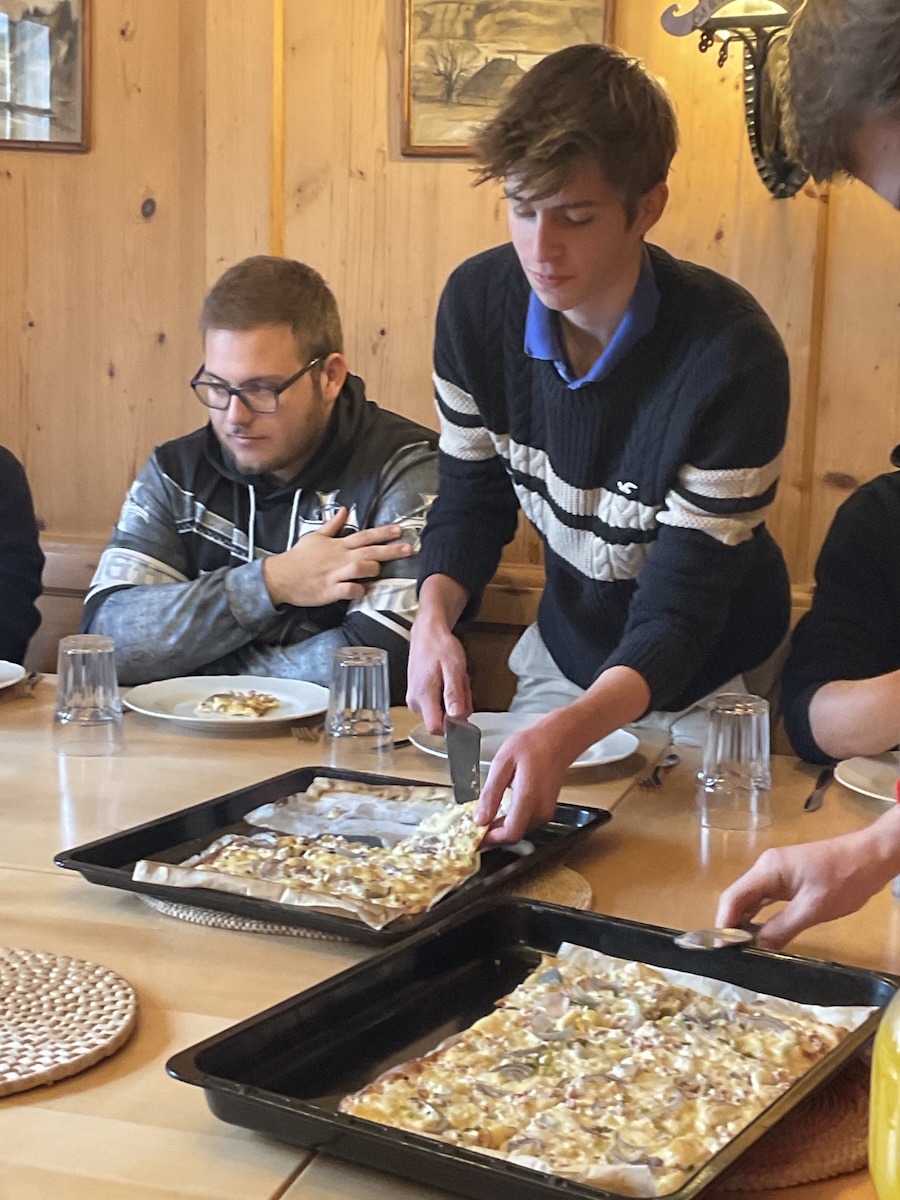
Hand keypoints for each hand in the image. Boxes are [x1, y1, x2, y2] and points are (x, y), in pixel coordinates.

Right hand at [262, 508, 411, 607]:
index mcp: (338, 545)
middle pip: (369, 551)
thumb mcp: (315, 535)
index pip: (364, 535)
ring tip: (380, 570)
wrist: (280, 576)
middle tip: (408, 548)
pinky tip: (361, 591)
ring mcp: (335, 574)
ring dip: (372, 569)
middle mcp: (339, 558)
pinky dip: (357, 591)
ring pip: (360, 569)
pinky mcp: (329, 590)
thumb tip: (344, 509)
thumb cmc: (298, 557)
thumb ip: (333, 524)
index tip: (399, 530)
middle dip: (390, 550)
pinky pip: (348, 590)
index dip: (383, 533)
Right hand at [406, 621, 471, 733]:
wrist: (428, 633)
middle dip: (457, 705)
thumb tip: (457, 717)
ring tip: (453, 678)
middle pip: (443, 720)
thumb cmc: (440, 647)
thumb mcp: (454, 668)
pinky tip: (448, 679)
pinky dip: (447, 694)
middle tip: (460, 684)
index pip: (435, 728)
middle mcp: (415, 701)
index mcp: (423, 696)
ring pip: (442, 711)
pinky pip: (438, 703)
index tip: (462, 708)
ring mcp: (415, 699)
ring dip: (454, 698)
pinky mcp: (417, 696)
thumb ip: (454, 694)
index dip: (453, 724)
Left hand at [475, 713, 574, 844]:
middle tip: (472, 826)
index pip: (510, 833)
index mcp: (529, 798)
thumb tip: (480, 819)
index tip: (474, 835)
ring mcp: (545, 812)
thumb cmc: (532, 746)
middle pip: (513, 835)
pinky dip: (510, 822)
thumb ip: (491, 793)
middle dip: (492, 835)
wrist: (557, 741)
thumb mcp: (502, 763)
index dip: (490, 839)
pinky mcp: (546, 811)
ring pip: (519, 831)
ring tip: (483, 817)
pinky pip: (525, 823)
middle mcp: (540, 810)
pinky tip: (498, 812)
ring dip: (500, 828)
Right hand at [715, 824, 897, 948]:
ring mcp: (776, 871)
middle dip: (731, 925)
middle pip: (738, 898)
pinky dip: (759, 915)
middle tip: (731, 955)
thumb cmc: (844, 880)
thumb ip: (782, 928)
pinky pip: (765, 898)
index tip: (720, 951)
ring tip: (741, 949)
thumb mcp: (814, 909)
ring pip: (751, 899)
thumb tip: (756, 948)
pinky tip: (760, 933)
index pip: (732, 898)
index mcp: (767, 870)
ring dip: (745, 922)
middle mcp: (765, 868)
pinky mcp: (788, 877)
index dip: (723, 925)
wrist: (871, 857)